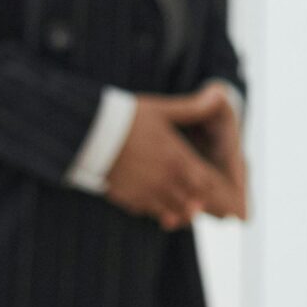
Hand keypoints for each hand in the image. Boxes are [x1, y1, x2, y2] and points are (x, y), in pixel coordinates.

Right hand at [105, 88, 240, 229]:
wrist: (86, 133)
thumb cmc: (124, 118)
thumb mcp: (160, 110)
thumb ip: (191, 108)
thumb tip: (219, 93)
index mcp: (178, 160)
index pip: (207, 183)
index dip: (210, 186)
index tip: (207, 182)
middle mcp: (166, 181)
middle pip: (192, 202)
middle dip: (196, 201)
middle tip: (196, 199)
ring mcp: (145, 192)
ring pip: (171, 212)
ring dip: (176, 209)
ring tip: (175, 204)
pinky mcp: (126, 197)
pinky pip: (146, 211)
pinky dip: (152, 209)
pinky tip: (148, 200)